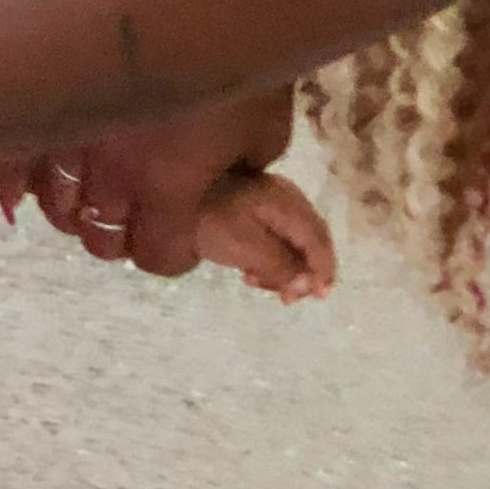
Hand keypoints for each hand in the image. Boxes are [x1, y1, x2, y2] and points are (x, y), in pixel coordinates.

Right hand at [0, 87, 299, 277]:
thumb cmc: (242, 54)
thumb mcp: (267, 125)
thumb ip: (245, 166)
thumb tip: (233, 173)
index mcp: (165, 189)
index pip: (156, 256)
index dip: (172, 252)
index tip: (183, 233)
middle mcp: (108, 174)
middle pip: (98, 236)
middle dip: (120, 230)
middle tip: (139, 206)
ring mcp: (69, 136)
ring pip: (52, 200)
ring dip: (74, 202)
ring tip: (92, 181)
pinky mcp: (43, 99)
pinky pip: (15, 157)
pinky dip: (23, 171)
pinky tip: (34, 170)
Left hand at [193, 166, 336, 305]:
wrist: (166, 189)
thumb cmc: (211, 220)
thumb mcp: (247, 248)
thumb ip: (281, 266)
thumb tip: (307, 284)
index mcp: (288, 204)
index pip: (318, 239)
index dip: (323, 269)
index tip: (320, 296)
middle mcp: (284, 196)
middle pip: (308, 238)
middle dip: (303, 271)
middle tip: (289, 298)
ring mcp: (267, 197)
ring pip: (289, 238)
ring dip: (282, 266)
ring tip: (259, 284)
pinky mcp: (249, 203)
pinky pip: (271, 233)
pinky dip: (267, 256)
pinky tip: (249, 271)